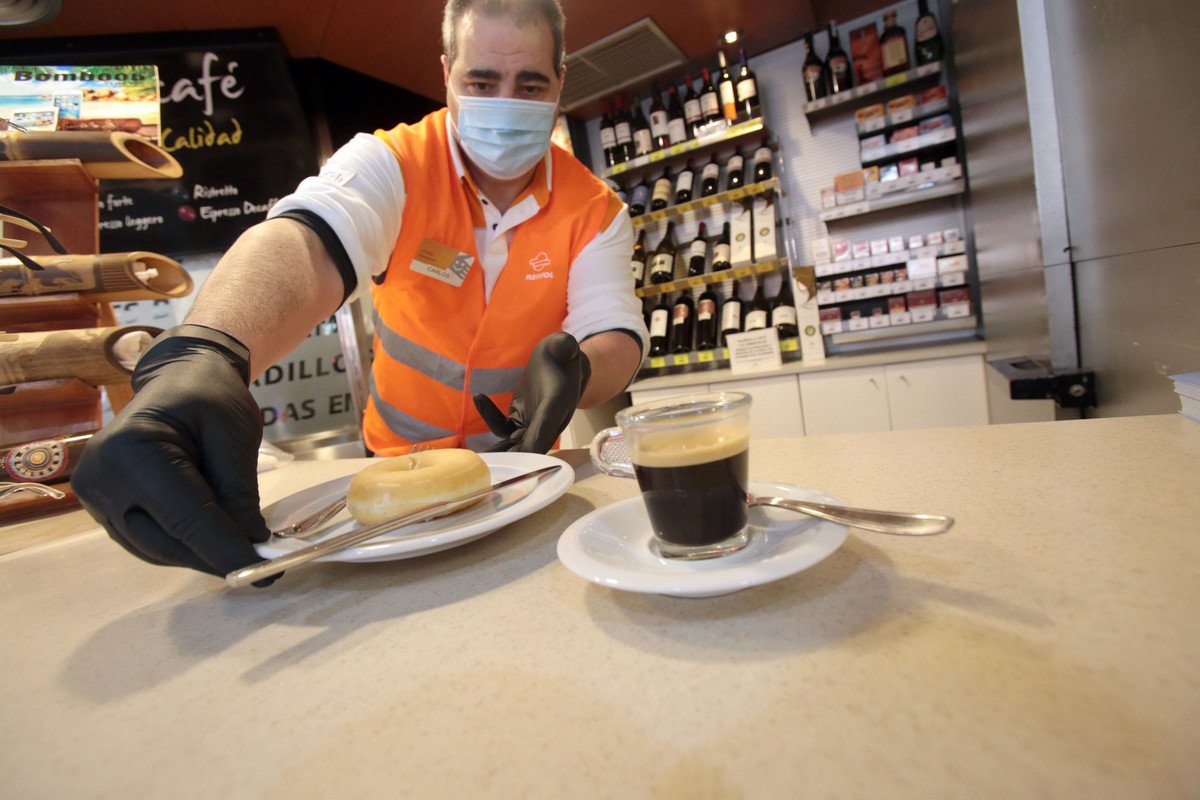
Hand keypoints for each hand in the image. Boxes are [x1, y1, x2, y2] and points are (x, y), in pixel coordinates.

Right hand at [71, 325, 277, 585]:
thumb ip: (239, 492)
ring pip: (155, 549)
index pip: (185, 518)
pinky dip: (183, 545)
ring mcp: (96, 497)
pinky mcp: (104, 508)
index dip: (225, 550)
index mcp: (133, 451)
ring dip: (200, 555)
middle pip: (165, 541)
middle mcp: (102, 479)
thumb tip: (253, 545)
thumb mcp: (233, 434)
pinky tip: (214, 539)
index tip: (263, 572)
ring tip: (242, 551)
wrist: (178, 377)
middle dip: (215, 557)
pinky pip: (147, 541)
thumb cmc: (209, 395)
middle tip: (263, 569)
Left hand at [473, 333, 590, 453]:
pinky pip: (503, 428)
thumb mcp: (565, 346)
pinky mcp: (519, 419)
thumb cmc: (564, 354)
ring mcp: (532, 423)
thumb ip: (565, 346)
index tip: (516, 459)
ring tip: (475, 455)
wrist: (561, 362)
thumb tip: (567, 344)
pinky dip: (490, 419)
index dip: (532, 446)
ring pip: (514, 443)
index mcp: (558, 407)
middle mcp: (547, 421)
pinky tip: (479, 397)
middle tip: (487, 465)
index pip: (545, 431)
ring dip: (497, 450)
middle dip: (511, 459)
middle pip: (529, 447)